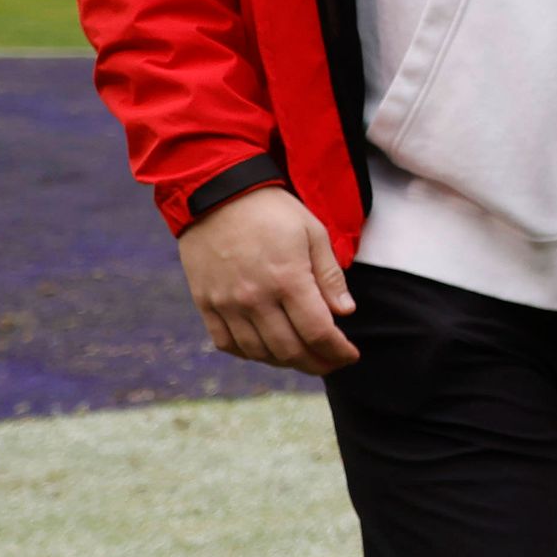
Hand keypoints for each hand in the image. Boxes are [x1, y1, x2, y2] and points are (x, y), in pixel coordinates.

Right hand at [175, 184, 357, 371]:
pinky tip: (266, 349)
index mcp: (288, 279)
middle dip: (317, 363)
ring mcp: (226, 303)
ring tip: (304, 356)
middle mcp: (255, 298)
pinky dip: (249, 354)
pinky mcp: (205, 303)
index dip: (338, 352)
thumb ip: (329, 276)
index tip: (350, 355)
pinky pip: (227, 343)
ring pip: (259, 353)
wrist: (215, 193)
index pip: (318, 333)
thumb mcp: (313, 232)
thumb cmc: (272, 210)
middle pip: (290, 351)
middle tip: (332, 361)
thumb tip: (344, 312)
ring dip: (286, 362)